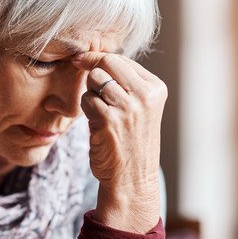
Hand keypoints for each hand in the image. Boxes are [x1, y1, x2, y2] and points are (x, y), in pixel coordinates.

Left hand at [72, 52, 167, 233]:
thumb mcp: (138, 108)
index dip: (97, 58)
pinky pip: (86, 99)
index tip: (82, 59)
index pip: (121, 59)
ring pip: (94, 80)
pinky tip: (95, 122)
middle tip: (86, 82)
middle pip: (107, 62)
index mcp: (155, 89)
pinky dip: (85, 109)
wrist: (132, 180)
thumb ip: (124, 84)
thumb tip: (94, 59)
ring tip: (99, 111)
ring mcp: (128, 107)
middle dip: (91, 69)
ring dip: (89, 93)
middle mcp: (145, 95)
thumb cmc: (131, 142)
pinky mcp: (109, 120)